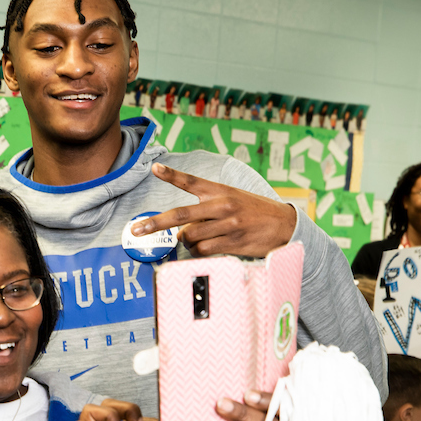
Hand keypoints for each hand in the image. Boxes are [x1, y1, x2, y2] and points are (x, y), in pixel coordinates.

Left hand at [130, 164, 296, 257]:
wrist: (285, 225)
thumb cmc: (253, 211)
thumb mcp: (232, 198)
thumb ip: (206, 208)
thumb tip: (180, 229)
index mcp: (220, 191)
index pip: (192, 181)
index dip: (172, 175)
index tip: (155, 168)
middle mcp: (222, 205)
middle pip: (181, 215)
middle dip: (155, 223)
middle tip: (136, 230)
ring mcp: (228, 224)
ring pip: (190, 237)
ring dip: (187, 242)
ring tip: (199, 238)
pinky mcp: (233, 242)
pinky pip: (203, 251)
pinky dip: (199, 252)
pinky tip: (208, 247)